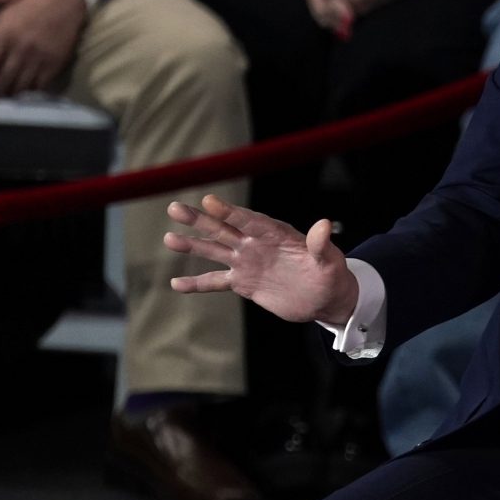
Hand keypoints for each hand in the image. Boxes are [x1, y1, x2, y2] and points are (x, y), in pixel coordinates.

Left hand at [0, 0, 88, 95]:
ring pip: (19, 87)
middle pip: (1, 81)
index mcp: (4, 36)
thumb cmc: (28, 5)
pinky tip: (23, 85)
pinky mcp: (54, 63)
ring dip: (10, 93)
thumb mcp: (3, 13)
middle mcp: (20, 49)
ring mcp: (38, 58)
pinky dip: (28, 89)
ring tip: (4, 93)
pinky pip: (38, 85)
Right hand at [165, 194, 358, 324]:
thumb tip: (323, 225)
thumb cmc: (331, 275)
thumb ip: (322, 245)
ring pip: (214, 251)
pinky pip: (216, 281)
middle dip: (200, 220)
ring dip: (192, 245)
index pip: (249, 220)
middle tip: (174, 208)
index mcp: (275, 234)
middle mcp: (256, 244)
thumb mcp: (330, 261)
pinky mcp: (243, 283)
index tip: (209, 201)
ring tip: (169, 238)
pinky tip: (175, 284)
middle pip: (224, 229)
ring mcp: (247, 262)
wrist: (325, 299)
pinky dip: (196, 283)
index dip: (230, 211)